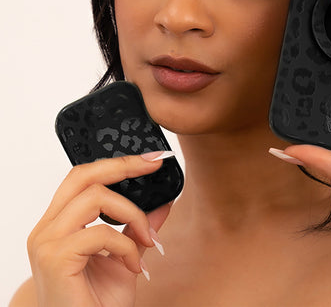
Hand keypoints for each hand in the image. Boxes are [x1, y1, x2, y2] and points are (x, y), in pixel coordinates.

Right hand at [27, 153, 172, 306]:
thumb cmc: (97, 302)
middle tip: (154, 166)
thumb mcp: (127, 255)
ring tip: (147, 240)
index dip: (118, 162)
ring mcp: (47, 242)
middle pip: (83, 175)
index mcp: (59, 223)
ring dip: (132, 215)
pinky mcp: (55, 258)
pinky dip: (126, 246)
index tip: (151, 158)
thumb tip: (164, 201)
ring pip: (96, 197)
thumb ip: (139, 226)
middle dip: (123, 165)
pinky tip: (132, 266)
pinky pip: (101, 233)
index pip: (83, 177)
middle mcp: (46, 228)